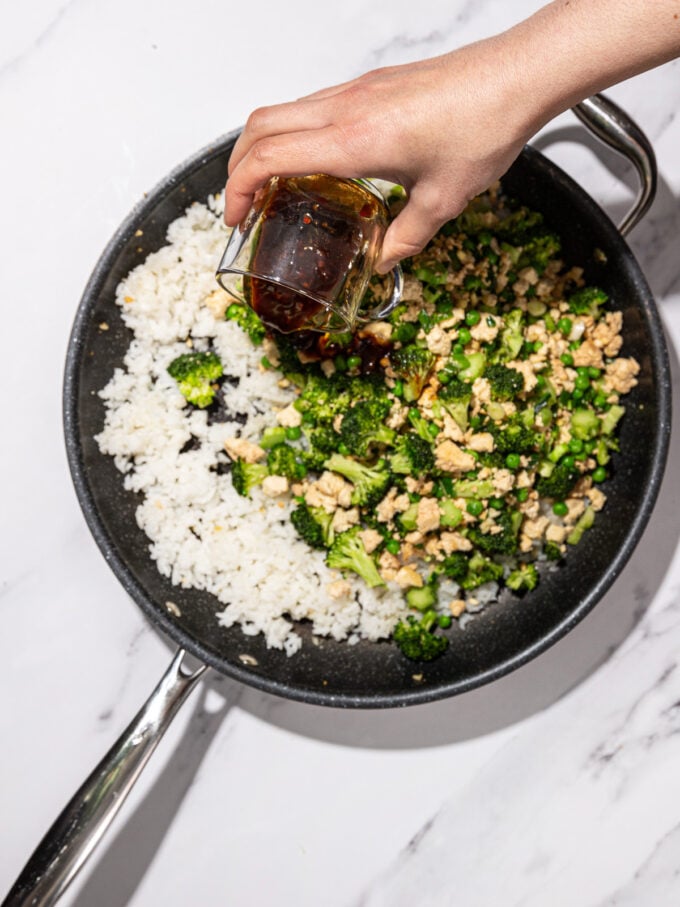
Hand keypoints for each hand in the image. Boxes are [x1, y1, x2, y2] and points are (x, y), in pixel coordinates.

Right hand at [225, 36, 537, 271]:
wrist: (514, 77)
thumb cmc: (482, 128)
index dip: (238, 189)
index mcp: (354, 140)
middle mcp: (345, 108)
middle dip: (237, 167)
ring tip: (272, 186)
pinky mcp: (370, 85)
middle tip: (243, 204)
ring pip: (283, 110)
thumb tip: (385, 260)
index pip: (269, 156)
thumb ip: (406, 237)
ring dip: (264, 146)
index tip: (236, 218)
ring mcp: (356, 91)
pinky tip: (316, 163)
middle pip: (259, 126)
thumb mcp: (443, 201)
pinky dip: (294, 134)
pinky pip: (312, 106)